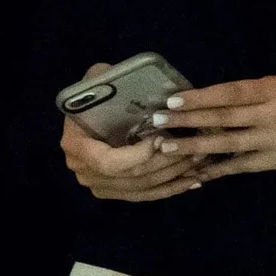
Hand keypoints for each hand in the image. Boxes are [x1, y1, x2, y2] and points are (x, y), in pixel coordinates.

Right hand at [60, 65, 201, 201]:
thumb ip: (104, 79)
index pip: (109, 163)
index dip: (139, 156)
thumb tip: (118, 79)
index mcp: (76, 146)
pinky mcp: (114, 192)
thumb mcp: (98, 80)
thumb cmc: (98, 95)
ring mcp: (99, 185)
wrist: (90, 114)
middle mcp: (83, 171)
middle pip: (131, 178)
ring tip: (199, 160)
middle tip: (195, 148)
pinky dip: (170, 189)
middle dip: (166, 163)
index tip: (163, 139)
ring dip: (174, 175)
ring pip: (142, 188)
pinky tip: (193, 181)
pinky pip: (144, 196)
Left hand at [150, 76, 275, 180]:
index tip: (173, 101)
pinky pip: (241, 166)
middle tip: (158, 122)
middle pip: (225, 118)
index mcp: (275, 92)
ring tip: (167, 147)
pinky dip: (216, 168)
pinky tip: (195, 171)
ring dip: (195, 146)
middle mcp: (274, 117)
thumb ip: (248, 93)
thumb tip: (205, 101)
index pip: (233, 94)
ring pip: (228, 145)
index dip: (202, 98)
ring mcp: (275, 142)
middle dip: (189, 121)